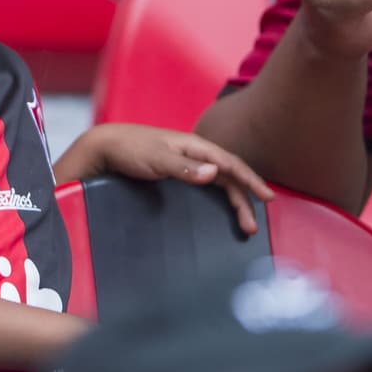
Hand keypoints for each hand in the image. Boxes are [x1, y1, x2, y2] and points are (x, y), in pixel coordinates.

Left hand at [64, 124, 274, 234]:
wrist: (105, 147)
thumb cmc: (129, 149)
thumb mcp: (156, 158)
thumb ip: (185, 167)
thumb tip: (215, 173)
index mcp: (194, 146)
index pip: (230, 163)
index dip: (250, 180)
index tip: (266, 197)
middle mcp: (194, 153)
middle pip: (228, 176)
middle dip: (244, 199)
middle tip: (252, 225)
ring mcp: (186, 163)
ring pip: (219, 181)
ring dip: (234, 201)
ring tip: (243, 223)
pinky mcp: (177, 172)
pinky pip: (206, 184)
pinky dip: (220, 196)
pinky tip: (223, 208)